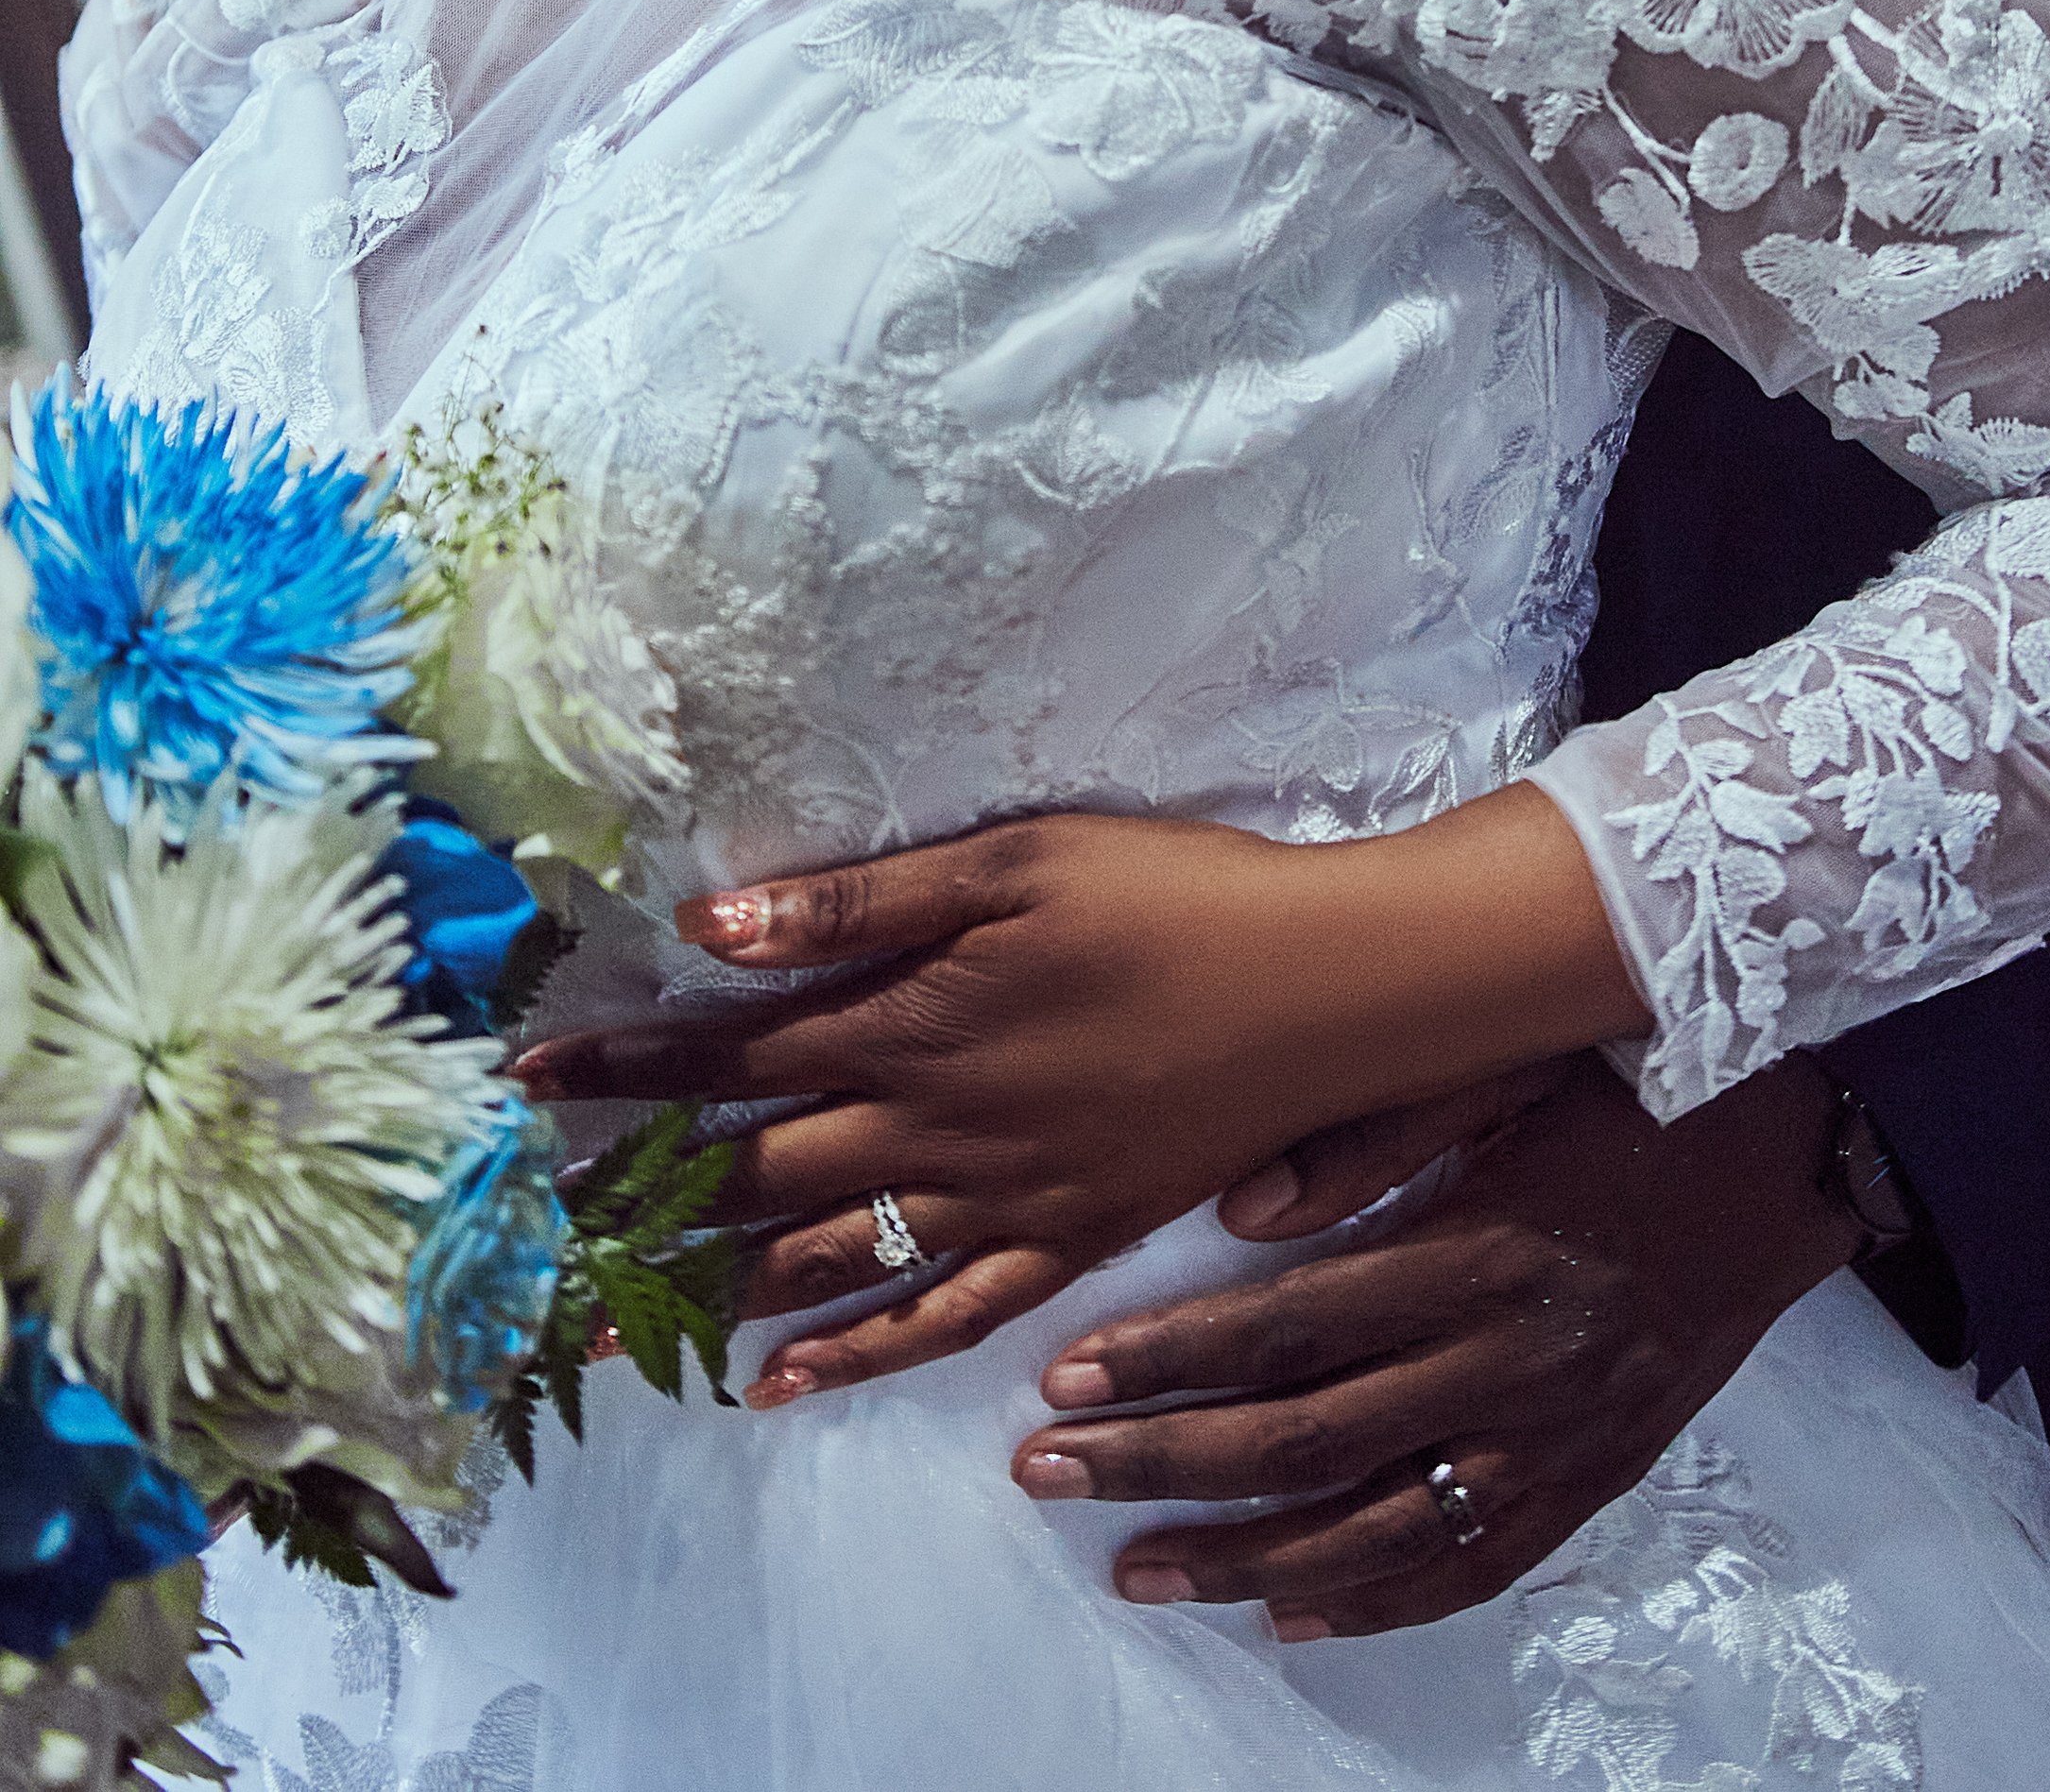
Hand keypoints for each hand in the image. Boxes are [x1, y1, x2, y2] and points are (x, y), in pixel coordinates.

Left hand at [513, 793, 1640, 1397]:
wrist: (1330, 987)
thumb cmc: (1175, 895)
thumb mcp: (1015, 859)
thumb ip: (859, 906)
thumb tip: (712, 925)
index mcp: (915, 1021)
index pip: (730, 1053)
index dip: (624, 1070)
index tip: (525, 1083)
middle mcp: (939, 1127)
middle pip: (752, 1176)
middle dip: (634, 1205)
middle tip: (529, 1245)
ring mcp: (1003, 1198)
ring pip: (825, 1260)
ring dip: (707, 1294)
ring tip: (609, 1327)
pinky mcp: (1067, 1238)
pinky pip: (942, 1316)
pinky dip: (857, 1354)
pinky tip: (786, 1383)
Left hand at [1007, 1051, 1865, 1637]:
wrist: (1790, 1155)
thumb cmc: (1630, 1086)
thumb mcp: (1501, 1067)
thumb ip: (1370, 1134)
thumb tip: (1235, 1213)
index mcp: (1475, 1254)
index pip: (1287, 1330)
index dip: (1170, 1359)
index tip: (1066, 1373)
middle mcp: (1507, 1363)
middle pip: (1304, 1443)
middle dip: (1162, 1464)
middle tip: (1048, 1473)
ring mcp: (1553, 1438)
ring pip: (1375, 1531)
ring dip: (1242, 1560)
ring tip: (1135, 1568)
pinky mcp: (1594, 1480)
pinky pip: (1472, 1568)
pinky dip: (1378, 1602)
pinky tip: (1292, 1615)